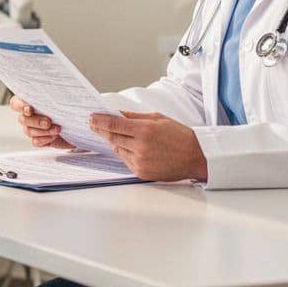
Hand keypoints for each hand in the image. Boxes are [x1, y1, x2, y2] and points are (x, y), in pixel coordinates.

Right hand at [8, 95, 74, 149]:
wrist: (79, 125)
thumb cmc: (71, 108)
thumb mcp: (70, 100)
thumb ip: (69, 100)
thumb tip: (80, 108)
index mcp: (30, 101)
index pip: (16, 103)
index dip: (20, 106)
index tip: (30, 110)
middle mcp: (29, 115)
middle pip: (22, 119)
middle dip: (35, 121)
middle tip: (48, 122)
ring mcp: (33, 128)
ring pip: (28, 131)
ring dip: (42, 131)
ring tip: (57, 129)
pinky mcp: (40, 140)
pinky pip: (35, 142)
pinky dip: (44, 139)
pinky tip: (54, 137)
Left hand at [89, 111, 207, 181]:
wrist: (196, 157)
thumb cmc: (179, 136)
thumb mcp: (158, 118)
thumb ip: (134, 117)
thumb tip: (116, 113)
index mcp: (145, 131)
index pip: (114, 125)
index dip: (99, 121)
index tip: (91, 117)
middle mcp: (141, 148)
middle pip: (112, 138)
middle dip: (101, 130)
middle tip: (93, 124)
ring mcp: (140, 162)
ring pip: (118, 149)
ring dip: (114, 141)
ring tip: (115, 134)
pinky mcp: (141, 173)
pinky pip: (125, 160)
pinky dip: (124, 152)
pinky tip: (129, 146)